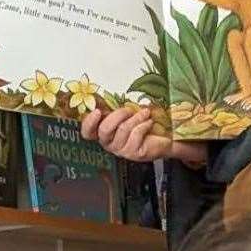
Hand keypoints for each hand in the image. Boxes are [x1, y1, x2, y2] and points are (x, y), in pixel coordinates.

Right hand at [81, 107, 205, 164]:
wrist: (163, 139)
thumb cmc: (142, 125)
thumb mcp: (127, 116)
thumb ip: (115, 110)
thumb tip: (106, 97)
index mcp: (103, 134)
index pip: (87, 132)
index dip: (88, 122)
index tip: (97, 111)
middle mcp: (109, 143)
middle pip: (104, 130)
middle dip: (117, 115)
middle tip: (129, 110)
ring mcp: (121, 150)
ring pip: (123, 130)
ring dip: (136, 117)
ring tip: (145, 113)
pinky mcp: (134, 153)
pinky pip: (136, 134)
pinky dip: (144, 124)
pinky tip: (149, 122)